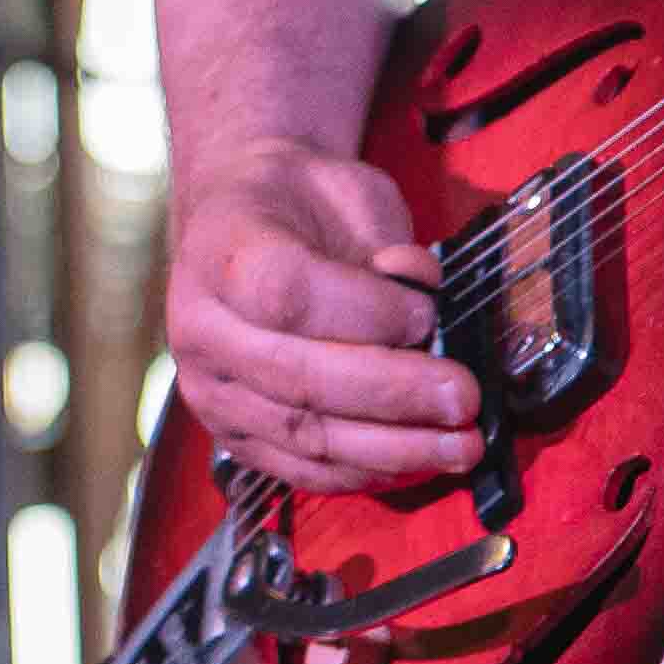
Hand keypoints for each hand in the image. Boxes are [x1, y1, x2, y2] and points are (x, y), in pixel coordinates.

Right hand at [158, 141, 476, 497]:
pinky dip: (363, 473)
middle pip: (299, 376)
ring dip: (391, 448)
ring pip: (303, 433)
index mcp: (223, 249)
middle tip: (461, 396)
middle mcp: (201, 326)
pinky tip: (416, 464)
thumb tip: (423, 296)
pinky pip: (299, 469)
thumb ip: (385, 243)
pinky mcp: (231, 435)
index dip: (366, 313)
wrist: (241, 225)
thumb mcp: (349, 191)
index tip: (425, 313)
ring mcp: (211, 389)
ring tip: (458, 446)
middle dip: (395, 392)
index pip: (288, 293)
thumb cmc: (303, 205)